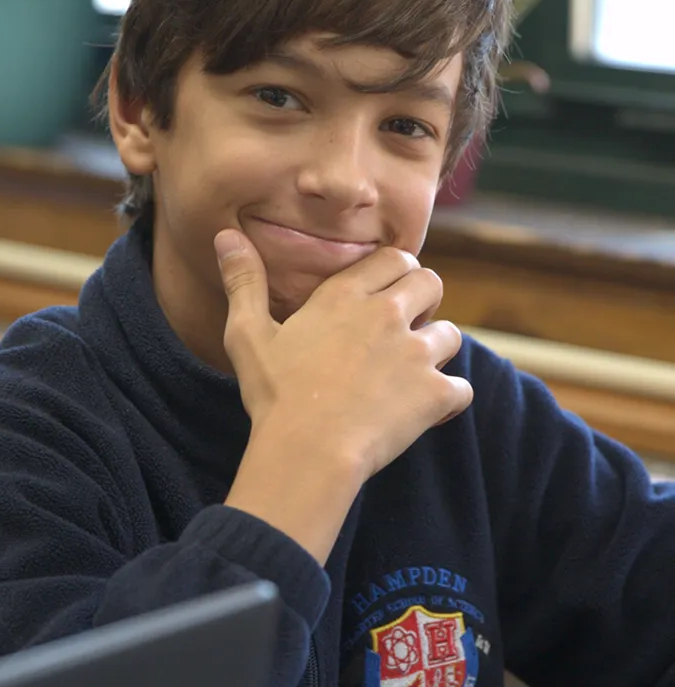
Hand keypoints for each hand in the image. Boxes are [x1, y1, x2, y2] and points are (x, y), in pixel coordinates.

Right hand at [215, 229, 471, 482]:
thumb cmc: (274, 395)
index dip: (396, 274)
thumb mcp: (247, 334)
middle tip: (402, 330)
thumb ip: (244, 281)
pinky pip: (461, 388)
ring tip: (412, 372)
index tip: (385, 296)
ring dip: (436, 350)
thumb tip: (225, 235)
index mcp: (345, 295)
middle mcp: (387, 314)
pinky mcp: (433, 394)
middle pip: (432, 283)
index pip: (395, 258)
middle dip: (424, 301)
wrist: (306, 451)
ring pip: (451, 334)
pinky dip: (448, 399)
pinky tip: (426, 411)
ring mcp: (416, 354)